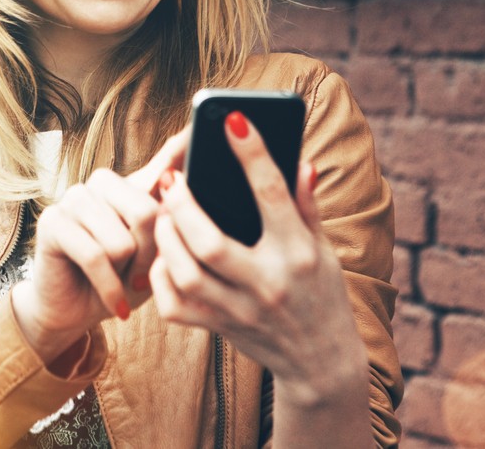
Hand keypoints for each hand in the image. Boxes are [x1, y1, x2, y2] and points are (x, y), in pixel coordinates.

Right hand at [11, 131, 186, 364]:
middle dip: (148, 257)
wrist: (76, 314)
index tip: (202, 119)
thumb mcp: (155, 256)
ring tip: (122, 284)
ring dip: (125, 275)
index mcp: (132, 186)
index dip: (183, 144)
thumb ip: (168, 223)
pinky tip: (113, 303)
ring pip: (120, 240)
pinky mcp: (52, 222)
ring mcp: (73, 198)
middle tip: (141, 277)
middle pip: (146, 212)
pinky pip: (95, 256)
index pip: (164, 158)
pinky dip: (109, 288)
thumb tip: (181, 185)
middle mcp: (101, 183)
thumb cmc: (122, 282)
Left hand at [150, 114, 367, 408]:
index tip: (234, 120)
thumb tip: (300, 161)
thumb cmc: (322, 293)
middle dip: (183, 205)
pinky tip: (164, 253)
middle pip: (209, 242)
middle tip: (172, 178)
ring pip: (185, 273)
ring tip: (163, 213)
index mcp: (298, 254)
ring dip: (166, 237)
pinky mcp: (218, 329)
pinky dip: (160, 277)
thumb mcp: (323, 248)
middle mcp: (266, 284)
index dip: (253, 154)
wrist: (321, 363)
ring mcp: (239, 311)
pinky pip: (174, 306)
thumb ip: (306, 206)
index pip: (272, 195)